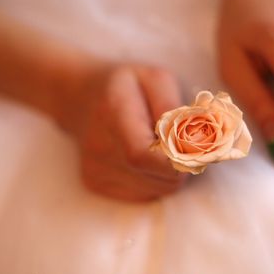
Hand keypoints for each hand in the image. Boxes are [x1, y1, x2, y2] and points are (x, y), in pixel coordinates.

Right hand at [62, 66, 186, 200]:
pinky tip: (147, 159)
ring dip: (170, 173)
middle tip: (180, 142)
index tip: (193, 147)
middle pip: (157, 176)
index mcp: (112, 111)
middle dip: (180, 164)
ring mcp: (94, 170)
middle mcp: (98, 146)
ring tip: (161, 148)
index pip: (143, 155)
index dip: (175, 159)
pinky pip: (145, 195)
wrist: (79, 98)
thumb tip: (187, 137)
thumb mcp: (156, 79)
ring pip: (157, 190)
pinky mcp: (95, 185)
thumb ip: (172, 106)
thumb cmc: (128, 86)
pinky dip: (155, 180)